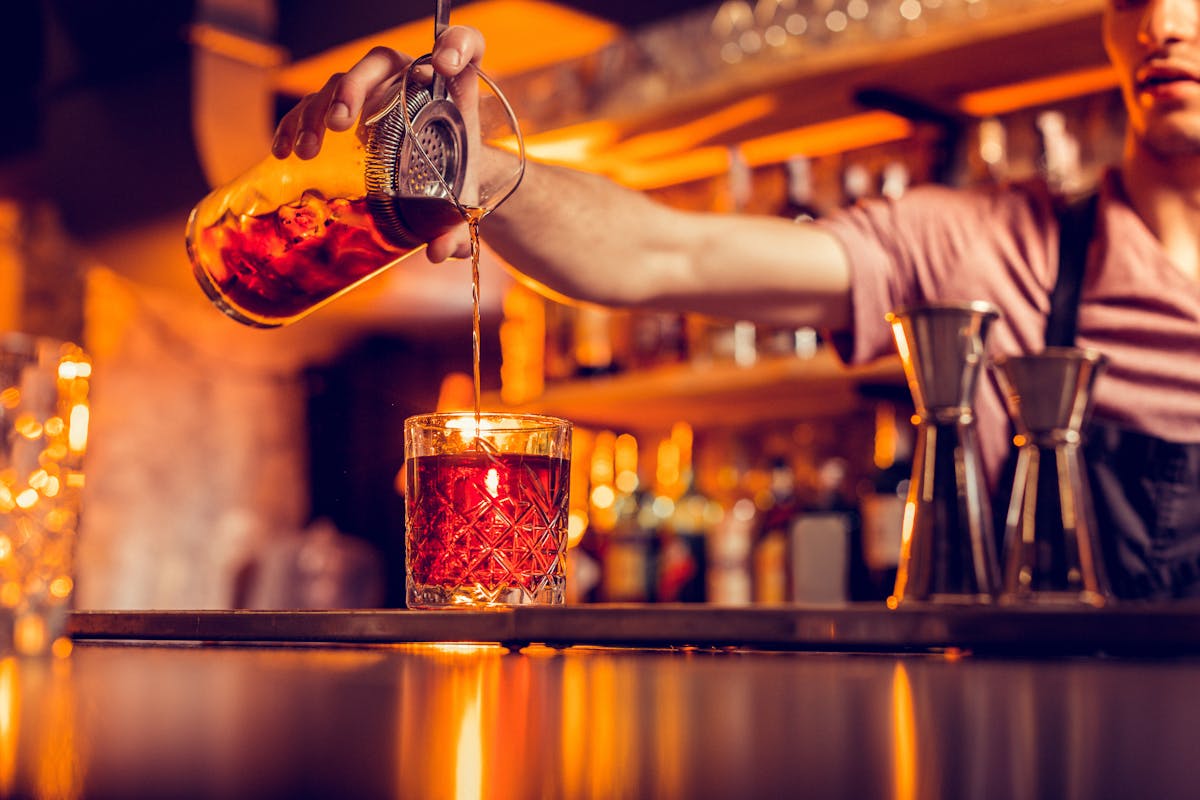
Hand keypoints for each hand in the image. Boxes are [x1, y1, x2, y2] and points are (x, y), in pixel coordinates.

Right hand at [271, 26, 487, 260]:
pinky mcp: (348, 108)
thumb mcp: (463, 203)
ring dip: (319, 111)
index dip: (458, 44)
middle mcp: (411, 79)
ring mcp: (376, 91)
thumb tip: (442, 251)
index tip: (445, 66)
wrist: (444, 181)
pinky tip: (283, 150)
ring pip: (342, 82)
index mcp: (453, 90)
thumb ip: (458, 225)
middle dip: (357, 86)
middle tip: (342, 123)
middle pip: (382, 61)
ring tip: (307, 150)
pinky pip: (317, 104)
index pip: (465, 45)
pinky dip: (298, 123)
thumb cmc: (459, 181)